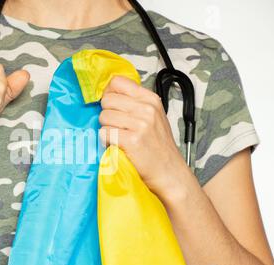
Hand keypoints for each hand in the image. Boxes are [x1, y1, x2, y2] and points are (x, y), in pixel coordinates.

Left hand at [99, 76, 187, 194]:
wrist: (170, 172)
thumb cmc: (158, 147)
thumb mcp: (152, 117)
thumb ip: (134, 103)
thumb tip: (107, 93)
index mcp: (150, 99)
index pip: (117, 82)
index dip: (109, 94)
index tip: (113, 106)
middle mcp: (147, 109)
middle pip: (107, 100)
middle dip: (107, 114)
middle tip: (118, 127)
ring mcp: (140, 124)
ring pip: (104, 116)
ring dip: (107, 129)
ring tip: (120, 138)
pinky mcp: (132, 140)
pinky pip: (105, 133)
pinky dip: (107, 141)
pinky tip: (118, 145)